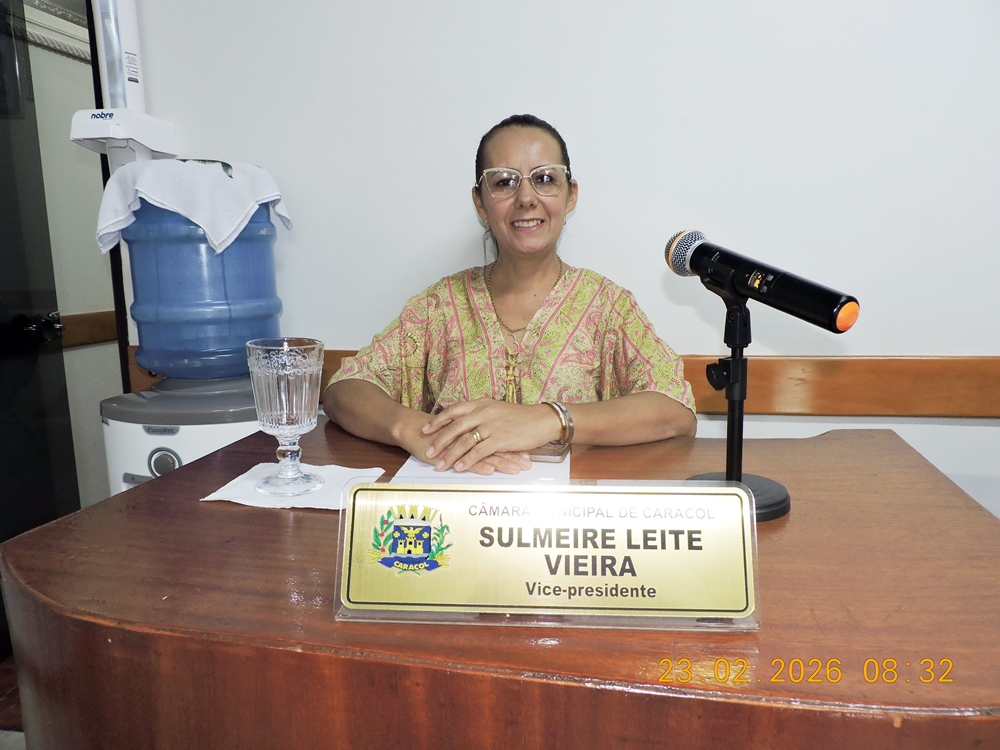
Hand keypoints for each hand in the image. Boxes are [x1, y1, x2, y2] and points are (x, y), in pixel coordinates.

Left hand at [421, 398, 562, 471]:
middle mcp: (484, 412)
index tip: (426, 429)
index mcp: (482, 404)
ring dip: (450, 454)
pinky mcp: (500, 438)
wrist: (542, 420)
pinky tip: (459, 467)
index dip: (439, 420)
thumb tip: (467, 420)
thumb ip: (482, 413)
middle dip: (439, 440)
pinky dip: (467, 460)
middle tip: (428, 450)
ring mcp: (491, 425)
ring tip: (439, 464)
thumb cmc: (522, 416)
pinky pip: (479, 451)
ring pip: (464, 440)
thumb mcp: (498, 409)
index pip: (454, 411)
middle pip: (455, 426)